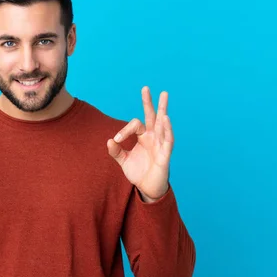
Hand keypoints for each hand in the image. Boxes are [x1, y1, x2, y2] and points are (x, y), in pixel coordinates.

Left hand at [107, 86, 173, 201]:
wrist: (147, 188)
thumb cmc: (138, 172)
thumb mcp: (123, 161)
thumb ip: (116, 151)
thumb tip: (108, 141)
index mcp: (144, 137)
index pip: (135, 125)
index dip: (125, 130)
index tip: (116, 139)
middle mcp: (153, 137)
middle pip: (152, 116)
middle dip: (150, 102)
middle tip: (146, 88)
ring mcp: (160, 144)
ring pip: (163, 124)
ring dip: (162, 110)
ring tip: (163, 96)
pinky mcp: (165, 154)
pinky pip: (168, 139)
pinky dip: (168, 129)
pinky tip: (166, 118)